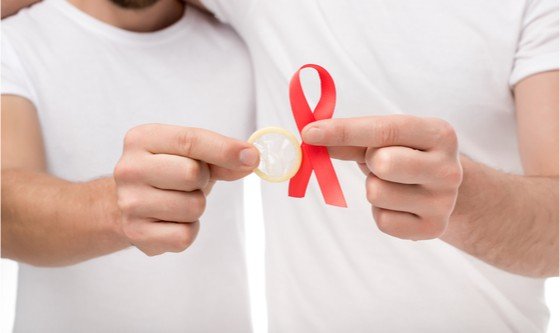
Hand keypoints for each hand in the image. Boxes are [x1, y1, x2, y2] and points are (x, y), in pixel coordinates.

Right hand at [114, 124, 258, 255]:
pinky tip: (171, 221)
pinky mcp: (136, 233)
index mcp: (142, 139)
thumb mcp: (192, 157)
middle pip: (192, 174)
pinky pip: (185, 235)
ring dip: (196, 207)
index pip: (190, 140)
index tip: (252, 156)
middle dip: (202, 181)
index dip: (225, 149)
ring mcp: (129, 203)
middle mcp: (129, 169)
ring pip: (193, 207)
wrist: (130, 203)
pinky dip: (188, 230)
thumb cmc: (166, 174)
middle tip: (189, 183)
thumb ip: (221, 157)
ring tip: (178, 202)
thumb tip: (250, 159)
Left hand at [302, 115, 461, 239]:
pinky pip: (382, 221)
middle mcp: (448, 168)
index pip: (384, 129)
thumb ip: (352, 138)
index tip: (309, 133)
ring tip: (392, 185)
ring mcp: (444, 201)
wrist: (444, 190)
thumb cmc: (408, 156)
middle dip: (369, 162)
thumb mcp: (386, 140)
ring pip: (377, 193)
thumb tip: (313, 139)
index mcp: (438, 134)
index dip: (343, 130)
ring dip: (373, 188)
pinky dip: (380, 212)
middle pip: (383, 163)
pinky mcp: (433, 229)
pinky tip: (398, 205)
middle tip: (380, 163)